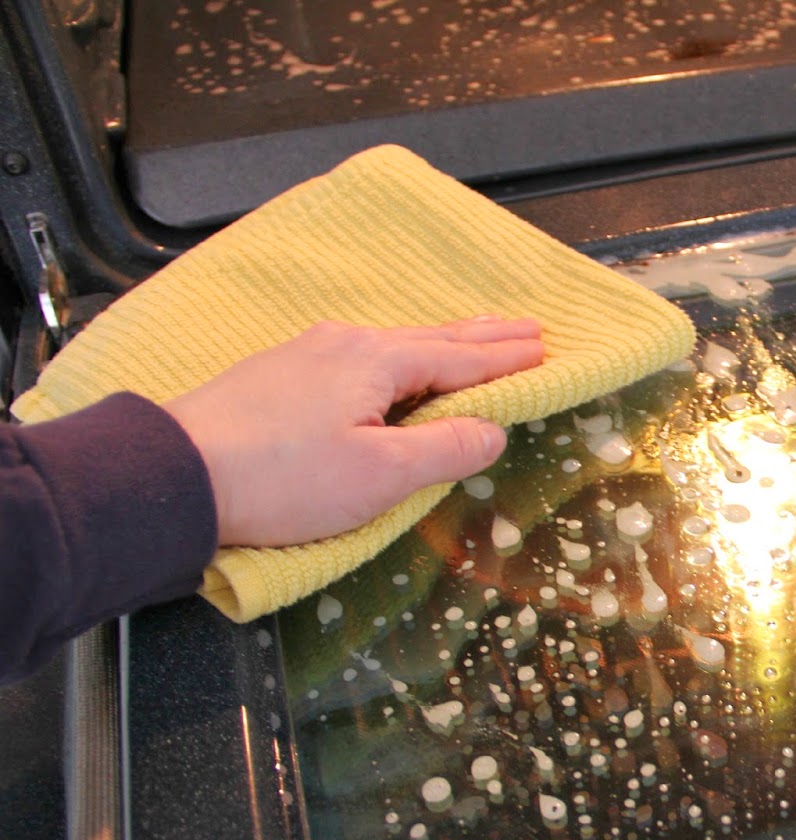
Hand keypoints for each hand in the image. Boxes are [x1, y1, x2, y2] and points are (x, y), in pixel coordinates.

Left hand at [164, 317, 542, 546]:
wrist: (175, 475)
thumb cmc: (282, 480)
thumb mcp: (380, 476)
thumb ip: (445, 451)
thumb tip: (493, 431)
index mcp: (377, 362)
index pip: (461, 359)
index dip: (506, 359)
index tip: (545, 349)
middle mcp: (346, 344)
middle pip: (432, 338)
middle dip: (483, 335)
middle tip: (527, 327)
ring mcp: (307, 354)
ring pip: (395, 343)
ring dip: (442, 343)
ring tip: (473, 340)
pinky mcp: (279, 374)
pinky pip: (361, 355)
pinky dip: (400, 355)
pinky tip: (395, 362)